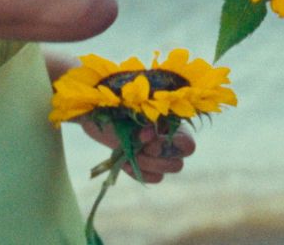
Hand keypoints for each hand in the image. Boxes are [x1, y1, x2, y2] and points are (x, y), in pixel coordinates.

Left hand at [78, 118, 195, 183]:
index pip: (187, 145)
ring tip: (130, 155)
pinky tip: (125, 163)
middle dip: (155, 158)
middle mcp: (169, 139)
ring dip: (147, 165)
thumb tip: (148, 133)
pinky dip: (139, 173)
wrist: (97, 114)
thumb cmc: (115, 105)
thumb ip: (143, 117)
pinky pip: (154, 178)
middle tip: (138, 147)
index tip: (145, 135)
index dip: (169, 145)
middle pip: (177, 163)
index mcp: (171, 122)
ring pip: (167, 171)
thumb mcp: (129, 108)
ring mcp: (158, 154)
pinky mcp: (147, 165)